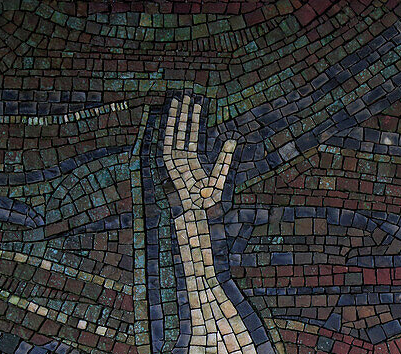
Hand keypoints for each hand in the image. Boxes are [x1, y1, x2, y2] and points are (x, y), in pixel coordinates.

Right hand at [163, 95, 236, 210]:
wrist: (196, 212)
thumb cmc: (208, 199)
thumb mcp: (220, 176)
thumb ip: (225, 158)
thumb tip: (232, 140)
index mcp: (193, 158)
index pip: (193, 133)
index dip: (195, 118)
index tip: (197, 103)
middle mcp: (182, 155)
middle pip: (182, 129)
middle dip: (184, 112)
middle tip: (185, 95)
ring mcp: (175, 158)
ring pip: (175, 132)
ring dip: (175, 116)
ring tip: (177, 99)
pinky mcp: (170, 162)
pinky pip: (168, 142)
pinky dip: (169, 129)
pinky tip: (171, 116)